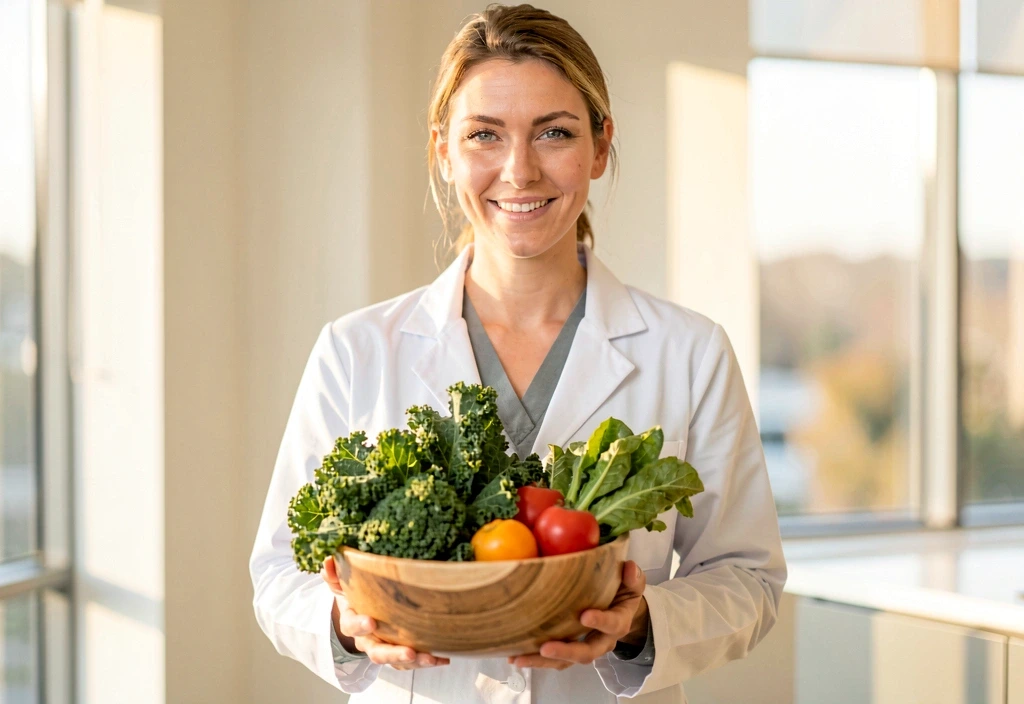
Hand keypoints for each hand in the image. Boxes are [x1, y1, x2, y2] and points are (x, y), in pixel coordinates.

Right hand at [322, 556, 449, 669]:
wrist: (359, 614)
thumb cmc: (353, 595)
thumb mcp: (342, 583)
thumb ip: (334, 574)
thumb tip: (328, 560)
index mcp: (351, 622)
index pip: (351, 625)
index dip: (359, 625)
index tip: (371, 621)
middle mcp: (368, 640)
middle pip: (377, 652)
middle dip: (393, 653)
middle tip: (409, 652)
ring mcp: (384, 649)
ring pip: (397, 661)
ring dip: (415, 662)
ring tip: (431, 657)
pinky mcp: (399, 654)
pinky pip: (412, 663)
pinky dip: (428, 661)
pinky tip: (444, 656)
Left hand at [508, 559, 648, 669]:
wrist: (620, 611)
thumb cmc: (623, 594)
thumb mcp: (632, 583)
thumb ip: (632, 577)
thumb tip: (629, 567)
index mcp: (618, 622)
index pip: (612, 624)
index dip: (601, 622)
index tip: (585, 616)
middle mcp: (602, 640)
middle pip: (586, 653)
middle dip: (565, 651)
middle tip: (546, 648)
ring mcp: (584, 647)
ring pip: (566, 661)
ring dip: (542, 661)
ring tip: (520, 658)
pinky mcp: (569, 650)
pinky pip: (553, 659)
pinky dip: (535, 659)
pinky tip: (515, 656)